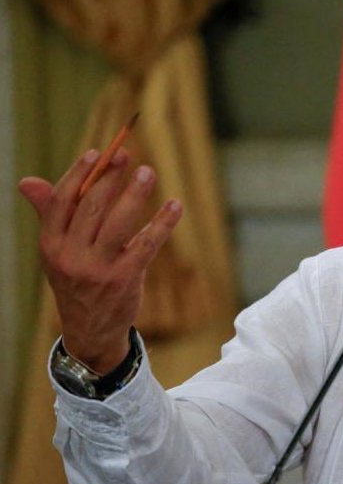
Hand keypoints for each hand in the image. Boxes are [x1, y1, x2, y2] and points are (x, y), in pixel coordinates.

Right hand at [18, 148, 181, 373]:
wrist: (90, 330)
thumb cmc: (76, 280)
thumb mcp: (57, 252)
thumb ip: (50, 214)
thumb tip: (27, 182)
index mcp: (49, 245)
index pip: (61, 201)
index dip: (79, 174)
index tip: (97, 152)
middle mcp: (69, 256)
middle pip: (91, 207)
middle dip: (110, 177)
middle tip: (127, 156)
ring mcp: (97, 269)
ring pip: (119, 222)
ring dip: (135, 193)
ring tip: (148, 172)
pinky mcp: (124, 279)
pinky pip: (146, 244)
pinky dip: (162, 223)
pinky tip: (175, 206)